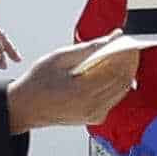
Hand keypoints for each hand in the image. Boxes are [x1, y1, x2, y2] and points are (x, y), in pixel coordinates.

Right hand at [4, 36, 139, 131]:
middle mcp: (92, 106)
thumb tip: (111, 38)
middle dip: (129, 61)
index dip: (126, 54)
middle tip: (128, 45)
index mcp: (83, 92)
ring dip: (125, 71)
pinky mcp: (96, 117)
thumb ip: (89, 48)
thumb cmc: (37, 82)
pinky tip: (111, 69)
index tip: (128, 41)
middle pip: (123, 80)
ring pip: (122, 90)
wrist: (26, 107)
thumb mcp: (60, 58)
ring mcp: (96, 114)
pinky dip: (117, 82)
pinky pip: (114, 97)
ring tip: (121, 55)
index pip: (116, 70)